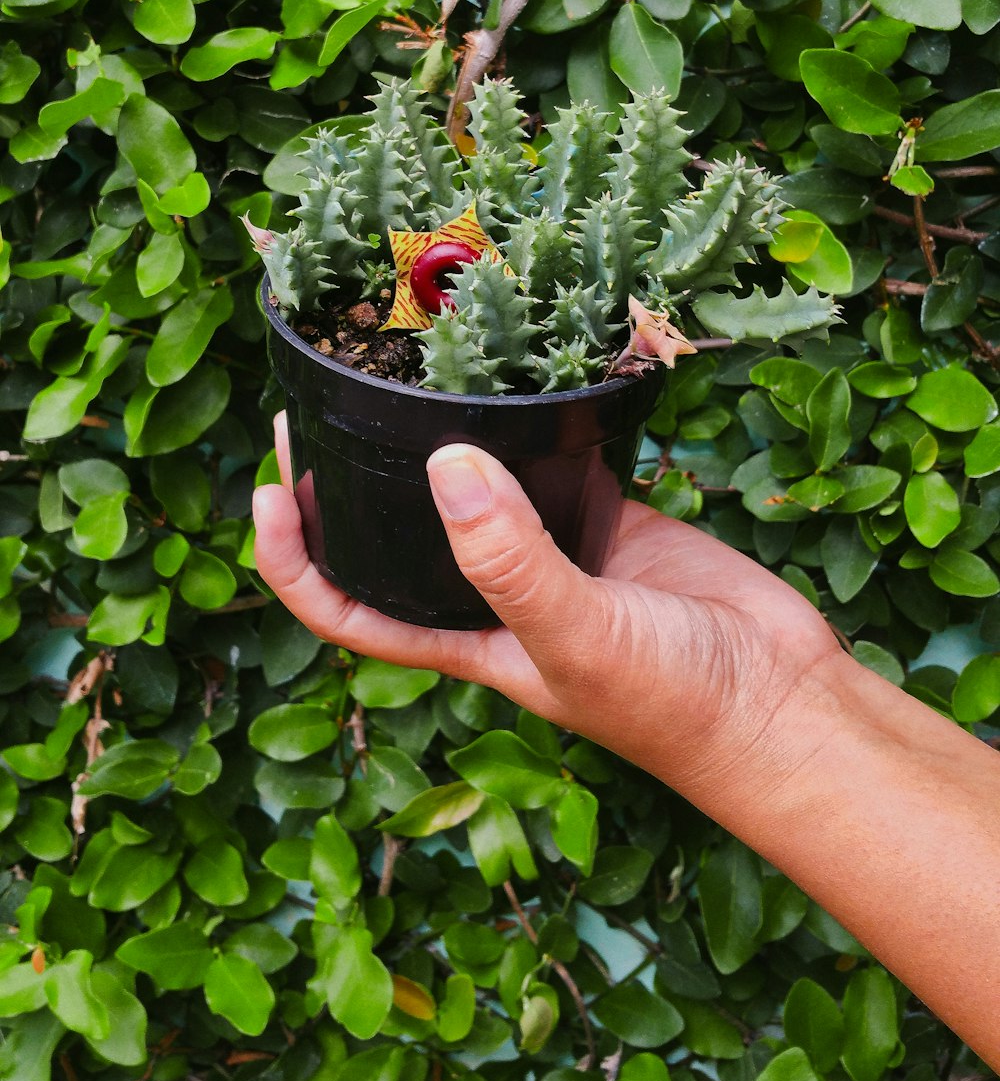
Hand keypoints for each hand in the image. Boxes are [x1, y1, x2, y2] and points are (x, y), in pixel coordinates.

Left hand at [252, 412, 843, 807]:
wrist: (781, 702)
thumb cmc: (673, 704)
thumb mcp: (575, 636)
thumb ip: (509, 560)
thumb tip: (444, 463)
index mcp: (466, 641)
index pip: (350, 608)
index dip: (296, 558)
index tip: (269, 489)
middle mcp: (496, 595)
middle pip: (397, 538)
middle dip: (347, 484)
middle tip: (317, 404)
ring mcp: (554, 552)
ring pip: (473, 489)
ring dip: (432, 444)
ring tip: (395, 376)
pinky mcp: (609, 517)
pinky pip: (551, 459)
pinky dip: (527, 422)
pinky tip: (510, 376)